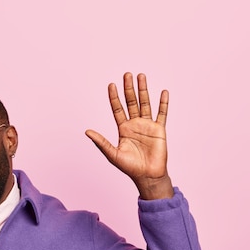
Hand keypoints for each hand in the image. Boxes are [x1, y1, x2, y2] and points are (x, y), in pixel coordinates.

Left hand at [85, 72, 173, 199]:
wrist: (147, 175)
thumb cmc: (130, 167)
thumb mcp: (112, 154)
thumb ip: (101, 142)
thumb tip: (87, 131)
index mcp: (123, 129)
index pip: (117, 109)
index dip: (114, 97)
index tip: (111, 85)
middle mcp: (135, 124)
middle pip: (131, 102)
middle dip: (128, 88)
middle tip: (127, 74)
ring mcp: (147, 125)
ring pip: (145, 104)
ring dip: (143, 90)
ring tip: (141, 76)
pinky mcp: (159, 130)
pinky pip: (162, 114)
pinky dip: (163, 103)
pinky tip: (163, 92)